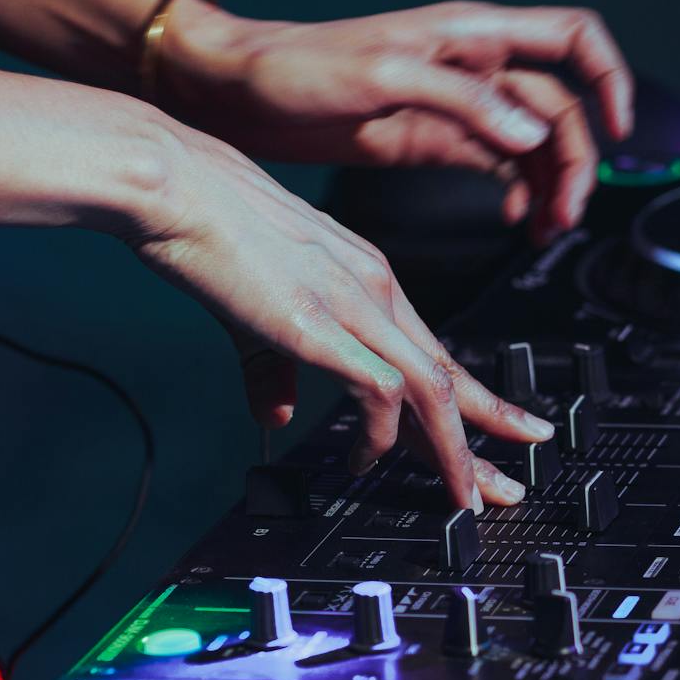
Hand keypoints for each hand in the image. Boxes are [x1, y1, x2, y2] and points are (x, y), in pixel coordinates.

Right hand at [127, 117, 552, 508]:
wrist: (172, 183)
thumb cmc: (206, 226)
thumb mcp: (254, 308)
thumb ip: (274, 367)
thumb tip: (281, 413)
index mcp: (367, 277)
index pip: (435, 354)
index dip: (474, 402)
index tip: (505, 433)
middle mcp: (374, 287)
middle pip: (450, 376)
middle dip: (488, 435)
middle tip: (508, 486)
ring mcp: (352, 303)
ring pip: (432, 388)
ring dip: (453, 450)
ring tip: (463, 496)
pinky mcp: (320, 323)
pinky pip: (380, 390)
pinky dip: (381, 434)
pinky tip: (365, 460)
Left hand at [161, 0, 635, 244]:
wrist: (233, 89)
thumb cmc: (291, 67)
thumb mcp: (380, 78)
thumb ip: (461, 101)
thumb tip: (530, 133)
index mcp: (470, 34)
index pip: (573, 38)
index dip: (608, 78)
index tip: (619, 128)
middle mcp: (473, 65)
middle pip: (561, 107)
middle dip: (577, 160)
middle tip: (567, 213)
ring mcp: (456, 103)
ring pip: (534, 142)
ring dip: (551, 184)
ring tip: (548, 229)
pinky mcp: (432, 136)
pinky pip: (499, 164)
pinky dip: (519, 193)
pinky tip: (516, 220)